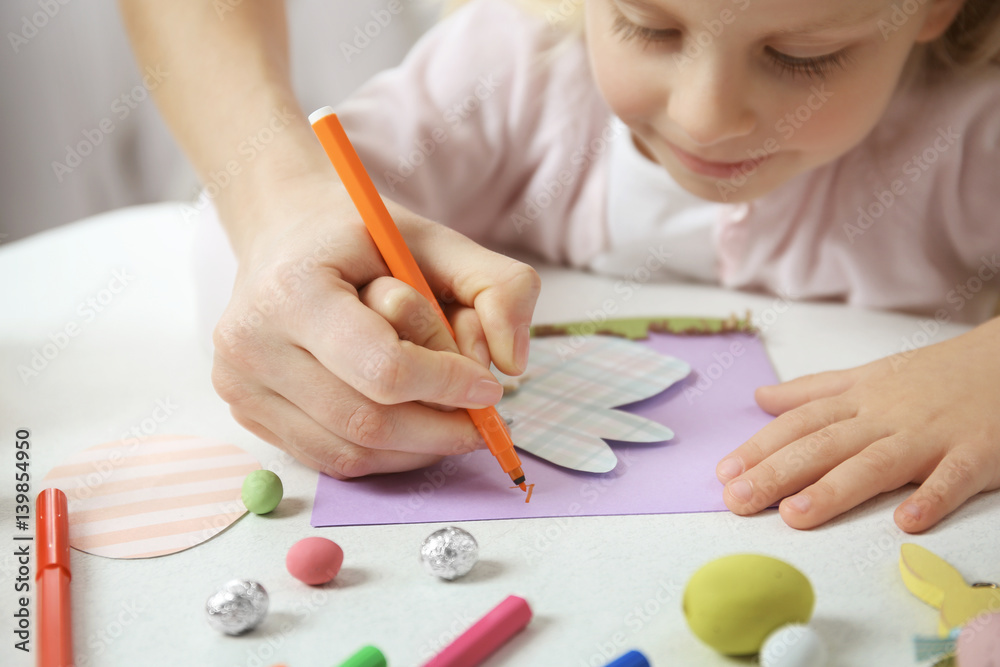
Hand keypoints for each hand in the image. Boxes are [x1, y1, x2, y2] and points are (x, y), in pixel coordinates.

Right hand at [210, 172, 539, 478]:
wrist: (283, 233)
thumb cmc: (361, 238)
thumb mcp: (437, 240)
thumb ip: (498, 286)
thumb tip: (513, 364)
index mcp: (293, 289)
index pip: (383, 368)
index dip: (446, 387)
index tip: (490, 388)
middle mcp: (251, 342)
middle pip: (367, 421)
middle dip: (439, 429)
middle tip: (482, 421)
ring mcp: (240, 383)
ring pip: (348, 452)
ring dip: (415, 450)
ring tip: (451, 424)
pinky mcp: (245, 412)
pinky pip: (327, 458)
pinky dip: (382, 455)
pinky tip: (411, 430)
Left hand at [716, 317, 999, 531]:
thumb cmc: (934, 376)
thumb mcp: (868, 376)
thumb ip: (813, 391)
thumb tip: (761, 398)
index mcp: (858, 400)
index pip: (798, 425)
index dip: (759, 448)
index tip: (723, 474)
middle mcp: (885, 416)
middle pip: (823, 445)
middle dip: (776, 472)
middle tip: (736, 501)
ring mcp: (930, 434)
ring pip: (876, 463)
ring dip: (834, 489)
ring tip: (795, 515)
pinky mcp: (977, 452)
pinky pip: (953, 477)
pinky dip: (933, 497)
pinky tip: (907, 522)